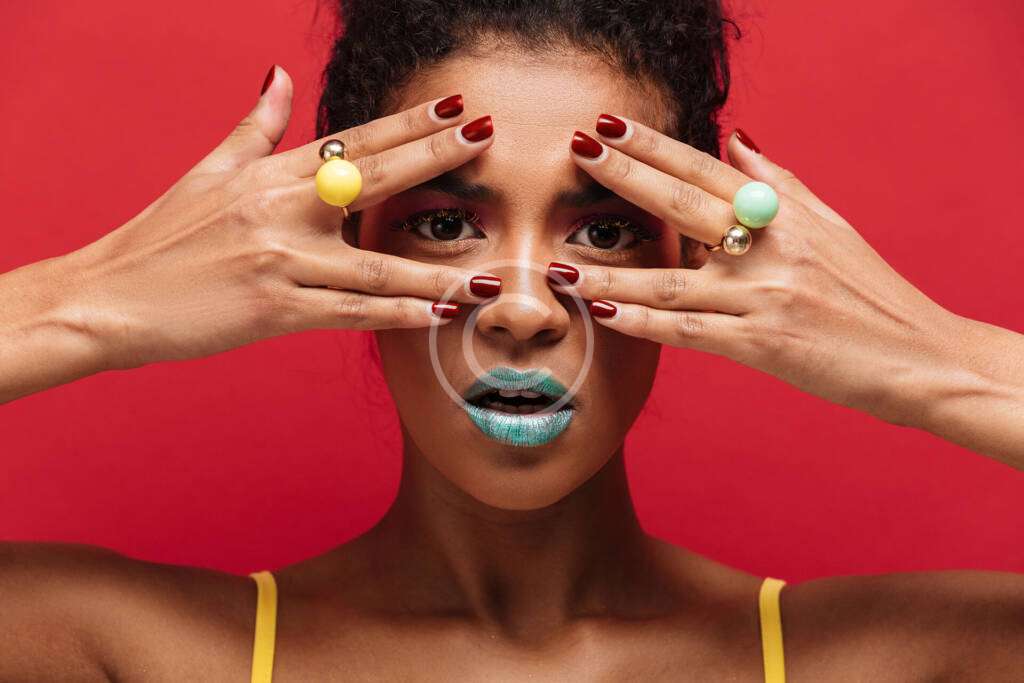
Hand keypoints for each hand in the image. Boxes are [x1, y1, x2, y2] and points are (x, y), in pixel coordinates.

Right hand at [59, 66, 498, 370]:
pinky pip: (351, 312)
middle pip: (374, 178)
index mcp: (269, 173)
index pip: (353, 140)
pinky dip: (397, 315)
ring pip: (375, 266)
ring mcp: (280, 260)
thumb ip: (258, 126)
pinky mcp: (275, 309)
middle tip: (489, 139)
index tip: (455, 108)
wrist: (110, 296)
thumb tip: (280, 75)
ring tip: (490, 276)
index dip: (408, 124)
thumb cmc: (163, 237)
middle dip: (436, 158)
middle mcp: (281, 209)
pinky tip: (437, 316)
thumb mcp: (209, 170)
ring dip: (436, 272)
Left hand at [554, 118, 959, 425]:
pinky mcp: (761, 344)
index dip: (653, 146)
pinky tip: (604, 315)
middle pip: (682, 205)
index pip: (705, 168)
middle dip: (623, 177)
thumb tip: (734, 142)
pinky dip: (642, 324)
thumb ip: (777, 184)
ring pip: (669, 281)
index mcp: (784, 213)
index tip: (609, 126)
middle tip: (576, 152)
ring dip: (609, 274)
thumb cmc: (871, 293)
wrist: (921, 359)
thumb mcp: (830, 227)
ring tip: (558, 267)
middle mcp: (770, 246)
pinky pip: (687, 331)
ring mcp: (763, 296)